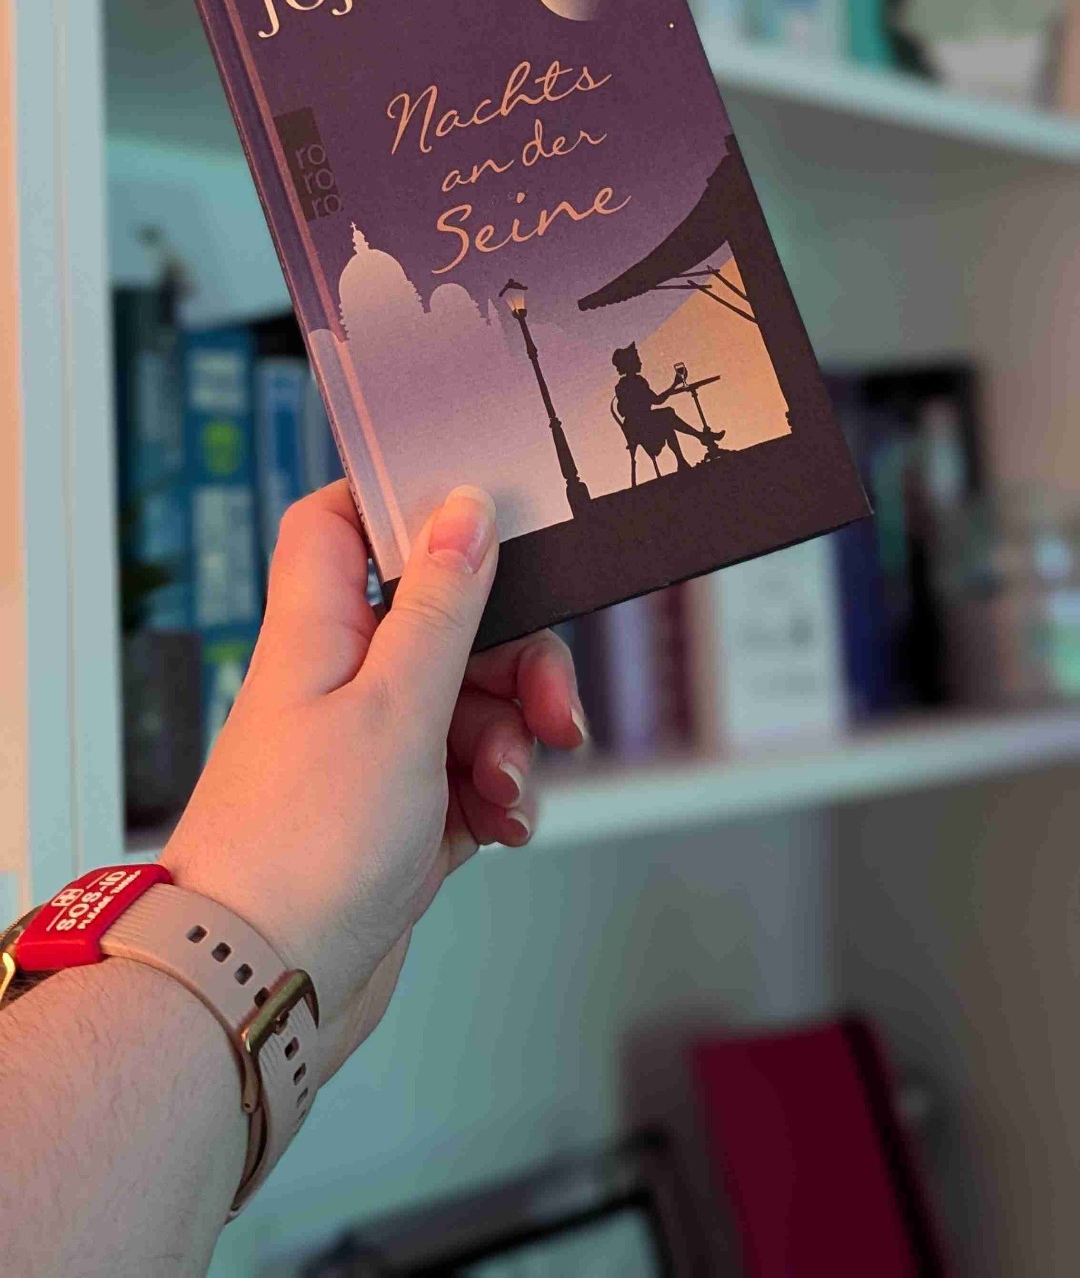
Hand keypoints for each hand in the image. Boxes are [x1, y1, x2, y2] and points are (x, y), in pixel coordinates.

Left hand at [164, 482, 586, 1079]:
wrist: (258, 988)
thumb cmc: (298, 851)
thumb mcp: (395, 707)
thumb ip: (440, 605)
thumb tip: (463, 507)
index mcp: (319, 631)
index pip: (339, 525)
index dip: (399, 505)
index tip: (476, 519)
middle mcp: (341, 681)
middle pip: (443, 619)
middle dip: (513, 656)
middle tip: (547, 705)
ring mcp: (369, 750)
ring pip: (470, 702)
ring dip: (512, 740)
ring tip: (506, 792)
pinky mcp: (398, 815)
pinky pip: (469, 775)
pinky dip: (499, 795)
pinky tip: (503, 828)